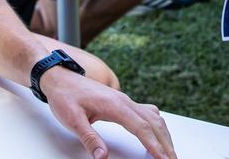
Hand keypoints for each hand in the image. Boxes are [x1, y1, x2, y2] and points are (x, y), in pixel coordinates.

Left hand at [41, 68, 176, 158]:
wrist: (59, 77)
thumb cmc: (65, 96)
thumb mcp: (72, 120)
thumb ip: (89, 138)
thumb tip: (102, 157)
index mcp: (114, 105)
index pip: (141, 127)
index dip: (154, 145)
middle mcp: (124, 100)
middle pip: (153, 123)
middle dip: (166, 143)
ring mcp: (125, 100)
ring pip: (154, 117)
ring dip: (164, 135)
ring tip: (169, 152)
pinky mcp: (123, 101)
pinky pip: (148, 112)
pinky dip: (157, 125)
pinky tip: (158, 134)